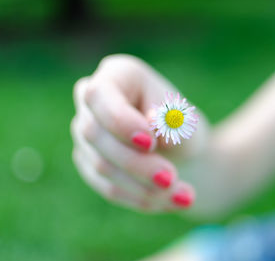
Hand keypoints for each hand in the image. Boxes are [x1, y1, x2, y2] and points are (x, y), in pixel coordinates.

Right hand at [71, 54, 197, 211]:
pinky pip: (108, 188)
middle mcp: (93, 103)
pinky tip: (171, 201)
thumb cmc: (182, 128)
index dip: (120, 122)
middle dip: (136, 163)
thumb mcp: (187, 121)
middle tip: (172, 180)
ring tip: (185, 196)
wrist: (180, 153)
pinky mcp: (89, 164)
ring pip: (102, 166)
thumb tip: (152, 121)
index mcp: (117, 75)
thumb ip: (171, 119)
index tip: (151, 142)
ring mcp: (87, 135)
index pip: (100, 95)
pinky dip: (141, 198)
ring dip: (144, 187)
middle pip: (96, 135)